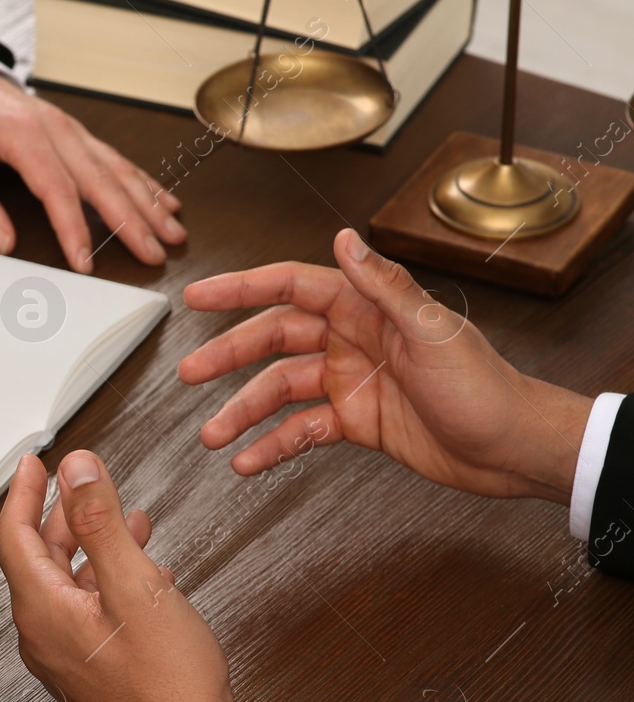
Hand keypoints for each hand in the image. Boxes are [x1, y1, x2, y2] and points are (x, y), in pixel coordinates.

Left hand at [0, 68, 185, 270]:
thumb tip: (4, 244)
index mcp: (24, 135)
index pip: (57, 190)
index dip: (74, 229)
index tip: (86, 263)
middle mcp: (56, 129)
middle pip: (101, 180)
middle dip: (132, 221)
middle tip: (154, 253)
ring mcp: (70, 129)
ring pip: (117, 168)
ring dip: (149, 203)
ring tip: (173, 232)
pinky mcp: (75, 133)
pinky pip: (115, 158)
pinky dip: (143, 181)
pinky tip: (165, 200)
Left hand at [0, 451, 235, 701]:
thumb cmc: (165, 684)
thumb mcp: (134, 584)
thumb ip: (99, 521)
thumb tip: (75, 471)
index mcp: (41, 610)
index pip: (13, 536)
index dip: (24, 493)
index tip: (33, 465)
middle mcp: (43, 636)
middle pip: (40, 559)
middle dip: (64, 516)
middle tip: (81, 486)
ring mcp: (65, 658)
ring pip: (69, 585)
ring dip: (94, 547)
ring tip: (126, 521)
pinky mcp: (90, 672)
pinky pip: (87, 612)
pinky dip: (109, 582)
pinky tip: (146, 576)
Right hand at [180, 229, 592, 503]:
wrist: (512, 448)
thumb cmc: (485, 387)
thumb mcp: (433, 331)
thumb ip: (385, 285)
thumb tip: (345, 240)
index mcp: (367, 310)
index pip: (291, 288)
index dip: (242, 289)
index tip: (200, 294)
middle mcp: (352, 341)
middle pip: (273, 341)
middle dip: (228, 356)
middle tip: (190, 372)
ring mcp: (350, 382)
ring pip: (279, 391)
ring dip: (243, 412)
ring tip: (213, 434)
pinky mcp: (355, 422)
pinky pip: (300, 431)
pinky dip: (273, 446)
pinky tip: (249, 461)